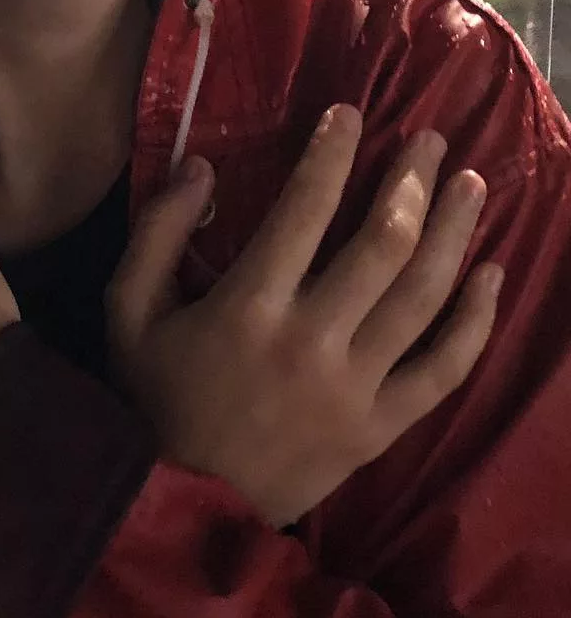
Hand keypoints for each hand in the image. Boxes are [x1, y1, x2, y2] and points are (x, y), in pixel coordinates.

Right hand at [107, 105, 501, 526]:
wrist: (184, 503)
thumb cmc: (153, 397)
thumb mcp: (126, 310)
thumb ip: (156, 233)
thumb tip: (199, 166)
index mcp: (247, 307)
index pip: (303, 210)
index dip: (332, 154)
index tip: (351, 114)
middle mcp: (311, 339)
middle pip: (382, 244)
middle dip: (413, 182)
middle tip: (432, 140)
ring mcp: (355, 387)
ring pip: (423, 296)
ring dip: (453, 233)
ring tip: (473, 185)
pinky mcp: (380, 427)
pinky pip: (443, 368)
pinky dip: (474, 320)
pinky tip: (491, 274)